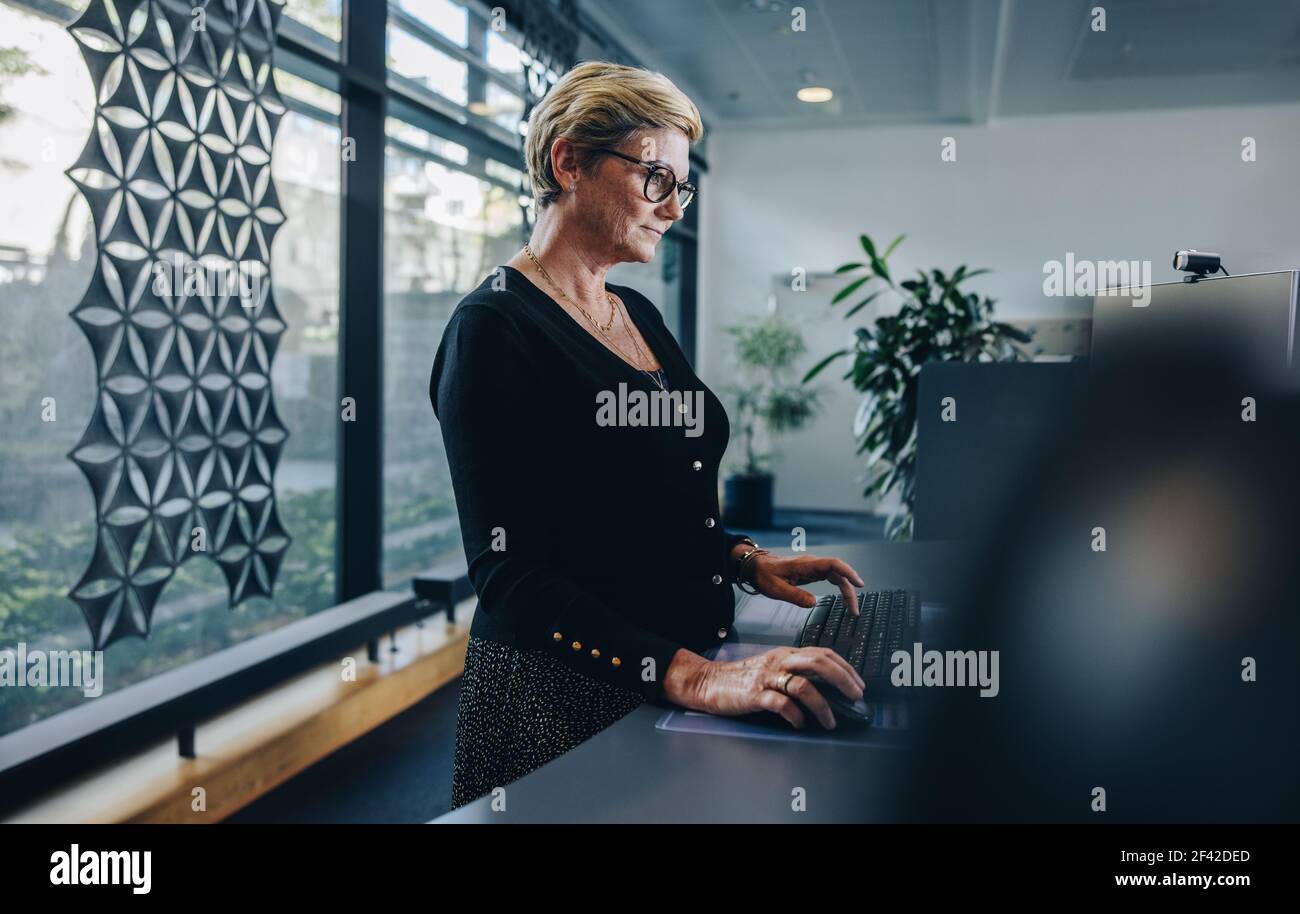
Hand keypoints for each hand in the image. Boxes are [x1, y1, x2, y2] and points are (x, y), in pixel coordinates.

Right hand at [665, 646, 865, 729]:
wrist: (709, 681)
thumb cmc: (743, 678)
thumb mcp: (773, 667)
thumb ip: (796, 671)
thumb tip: (828, 687)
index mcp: (786, 654)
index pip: (823, 653)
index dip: (846, 668)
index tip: (858, 685)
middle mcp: (779, 661)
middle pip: (819, 663)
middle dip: (843, 680)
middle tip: (855, 697)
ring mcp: (767, 677)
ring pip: (804, 685)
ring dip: (823, 706)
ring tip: (830, 721)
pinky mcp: (754, 694)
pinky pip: (782, 704)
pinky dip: (796, 716)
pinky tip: (800, 724)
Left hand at [748, 553, 864, 613]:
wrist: (757, 567)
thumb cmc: (765, 575)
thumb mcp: (776, 589)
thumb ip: (794, 596)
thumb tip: (813, 603)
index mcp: (806, 565)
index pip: (833, 564)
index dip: (848, 572)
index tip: (858, 583)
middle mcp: (813, 564)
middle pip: (839, 573)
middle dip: (850, 591)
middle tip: (854, 610)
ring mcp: (814, 568)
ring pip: (837, 577)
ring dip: (847, 591)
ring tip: (852, 609)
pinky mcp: (813, 573)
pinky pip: (832, 578)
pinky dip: (840, 588)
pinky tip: (844, 599)